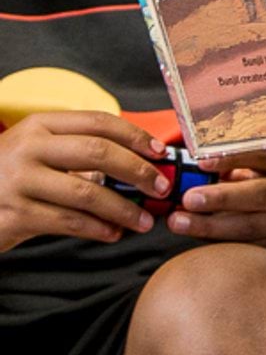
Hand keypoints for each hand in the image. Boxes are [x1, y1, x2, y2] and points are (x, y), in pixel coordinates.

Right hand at [0, 112, 167, 250]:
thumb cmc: (7, 179)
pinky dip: (98, 228)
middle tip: (161, 188)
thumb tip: (137, 168)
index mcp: (39, 125)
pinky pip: (68, 221)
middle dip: (138, 171)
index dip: (136, 136)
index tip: (161, 153)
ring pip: (88, 192)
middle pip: (99, 152)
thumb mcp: (36, 154)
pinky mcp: (14, 214)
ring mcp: (18, 180)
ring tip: (144, 221)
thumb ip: (77, 154)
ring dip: (123, 209)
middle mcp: (28, 147)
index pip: (98, 122)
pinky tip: (113, 233)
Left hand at [167, 147, 265, 252]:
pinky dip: (214, 241)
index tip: (201, 163)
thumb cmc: (262, 184)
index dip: (232, 159)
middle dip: (222, 197)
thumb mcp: (256, 167)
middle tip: (188, 198)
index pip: (261, 156)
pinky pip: (242, 246)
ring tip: (178, 222)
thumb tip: (185, 169)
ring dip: (210, 225)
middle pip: (260, 194)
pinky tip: (191, 236)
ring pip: (248, 227)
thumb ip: (229, 167)